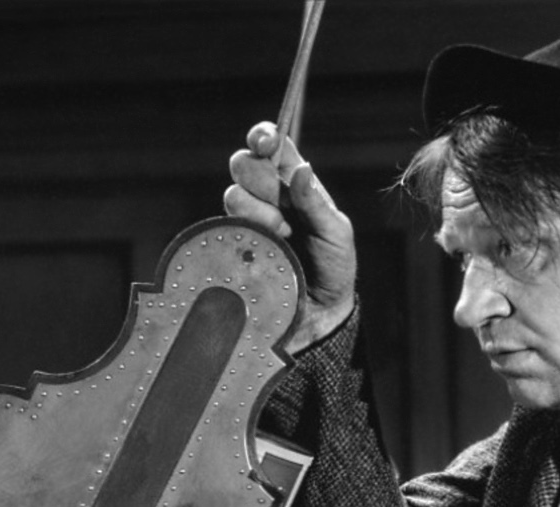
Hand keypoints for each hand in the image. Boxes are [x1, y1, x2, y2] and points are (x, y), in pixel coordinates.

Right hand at [224, 121, 356, 346]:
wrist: (319, 316)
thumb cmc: (333, 269)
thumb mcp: (335, 233)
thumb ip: (316, 202)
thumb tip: (301, 168)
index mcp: (294, 183)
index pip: (271, 146)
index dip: (263, 137)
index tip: (265, 143)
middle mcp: (267, 198)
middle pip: (244, 165)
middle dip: (260, 181)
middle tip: (284, 211)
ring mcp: (247, 222)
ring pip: (232, 196)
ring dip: (258, 213)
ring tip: (282, 237)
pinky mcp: (232, 247)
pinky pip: (224, 229)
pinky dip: (246, 237)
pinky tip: (265, 252)